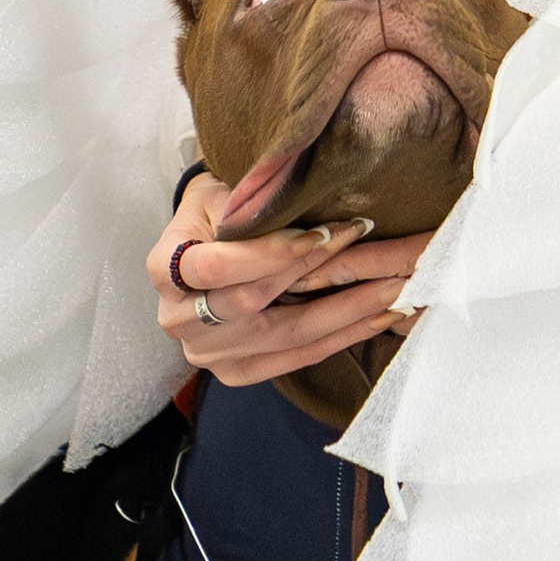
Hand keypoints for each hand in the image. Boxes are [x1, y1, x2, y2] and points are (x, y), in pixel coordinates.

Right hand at [147, 175, 430, 387]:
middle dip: (319, 275)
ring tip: (395, 289)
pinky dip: (342, 337)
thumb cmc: (216, 208)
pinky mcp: (237, 372)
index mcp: (163, 269)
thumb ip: (250, 200)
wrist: (202, 245)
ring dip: (346, 312)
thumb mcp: (220, 190)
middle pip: (253, 304)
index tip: (325, 233)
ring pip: (284, 337)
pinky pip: (296, 359)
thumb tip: (303, 188)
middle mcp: (177, 319)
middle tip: (378, 253)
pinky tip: (380, 318)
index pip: (216, 267)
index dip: (271, 253)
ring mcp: (206, 354)